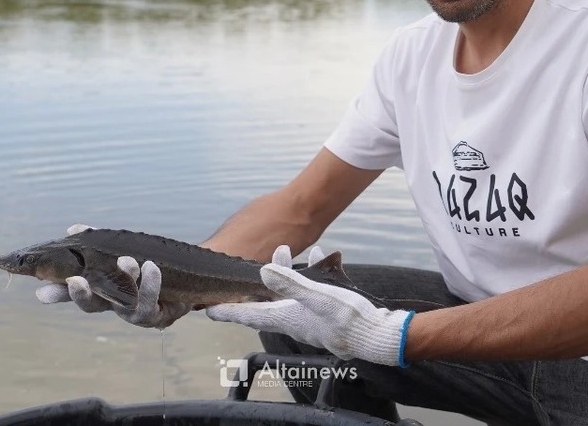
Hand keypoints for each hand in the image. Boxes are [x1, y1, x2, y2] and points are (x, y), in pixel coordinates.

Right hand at [35, 224, 190, 328]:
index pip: (77, 292)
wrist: (185, 281)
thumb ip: (97, 242)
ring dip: (127, 281)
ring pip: (126, 304)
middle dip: (82, 295)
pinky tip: (151, 266)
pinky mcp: (159, 315)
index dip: (59, 292)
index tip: (41, 290)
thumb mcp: (120, 251)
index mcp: (104, 291)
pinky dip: (151, 284)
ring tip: (128, 260)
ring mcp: (137, 312)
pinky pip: (152, 302)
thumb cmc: (146, 268)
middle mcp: (116, 305)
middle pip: (94, 305)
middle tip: (75, 281)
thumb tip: (74, 229)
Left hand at [207, 245, 413, 365]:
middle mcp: (295, 322)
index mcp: (287, 318)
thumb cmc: (348, 318)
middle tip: (248, 267)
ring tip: (286, 252)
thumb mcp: (317, 296)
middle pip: (267, 302)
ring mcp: (312, 320)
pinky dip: (311, 276)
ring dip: (287, 274)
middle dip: (258, 282)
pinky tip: (321, 258)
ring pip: (290, 295)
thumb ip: (290, 284)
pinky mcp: (328, 316)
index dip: (228, 310)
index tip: (208, 309)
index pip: (249, 315)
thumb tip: (261, 271)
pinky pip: (312, 294)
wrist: (380, 335)